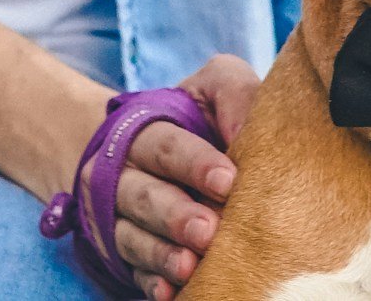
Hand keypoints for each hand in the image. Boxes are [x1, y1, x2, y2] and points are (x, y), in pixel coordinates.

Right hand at [108, 54, 259, 299]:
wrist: (150, 147)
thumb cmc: (199, 118)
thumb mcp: (214, 89)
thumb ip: (234, 95)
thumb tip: (252, 131)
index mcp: (146, 132)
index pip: (166, 146)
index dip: (195, 164)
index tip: (228, 181)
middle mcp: (124, 175)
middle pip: (145, 196)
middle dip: (176, 216)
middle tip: (210, 230)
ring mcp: (118, 218)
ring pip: (134, 237)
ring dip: (162, 253)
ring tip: (191, 265)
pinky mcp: (122, 253)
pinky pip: (133, 271)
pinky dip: (151, 282)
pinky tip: (170, 292)